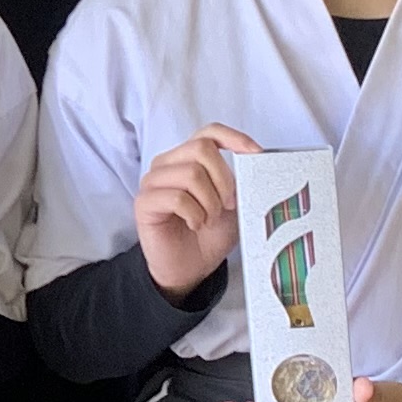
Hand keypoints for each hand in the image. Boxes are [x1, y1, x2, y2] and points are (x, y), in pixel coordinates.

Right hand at [134, 123, 262, 297]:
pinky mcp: (144, 203)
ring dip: (210, 202)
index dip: (233, 138)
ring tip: (209, 219)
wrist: (190, 268)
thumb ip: (240, 183)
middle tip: (227, 205)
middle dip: (223, 179)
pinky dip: (194, 215)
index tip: (254, 154)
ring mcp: (153, 182)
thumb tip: (257, 165)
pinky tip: (194, 225)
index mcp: (188, 159)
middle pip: (201, 148)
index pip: (209, 133)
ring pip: (191, 174)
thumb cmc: (209, 235)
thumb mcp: (234, 206)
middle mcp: (168, 164)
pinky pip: (176, 198)